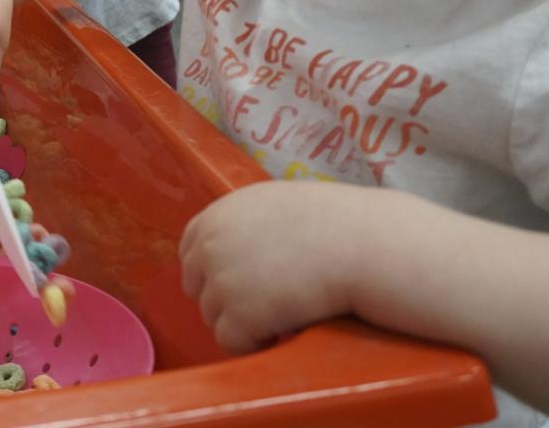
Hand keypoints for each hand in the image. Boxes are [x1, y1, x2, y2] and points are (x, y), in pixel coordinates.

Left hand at [179, 181, 361, 353]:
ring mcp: (221, 281)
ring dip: (244, 321)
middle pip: (197, 288)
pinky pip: (231, 342)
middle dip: (225, 299)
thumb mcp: (272, 205)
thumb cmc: (329, 223)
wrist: (358, 243)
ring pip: (213, 318)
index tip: (238, 283)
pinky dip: (254, 343)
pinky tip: (284, 328)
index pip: (189, 252)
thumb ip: (241, 224)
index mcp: (216, 216)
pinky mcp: (238, 315)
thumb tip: (229, 251)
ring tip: (284, 310)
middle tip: (266, 301)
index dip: (212, 272)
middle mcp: (210, 246)